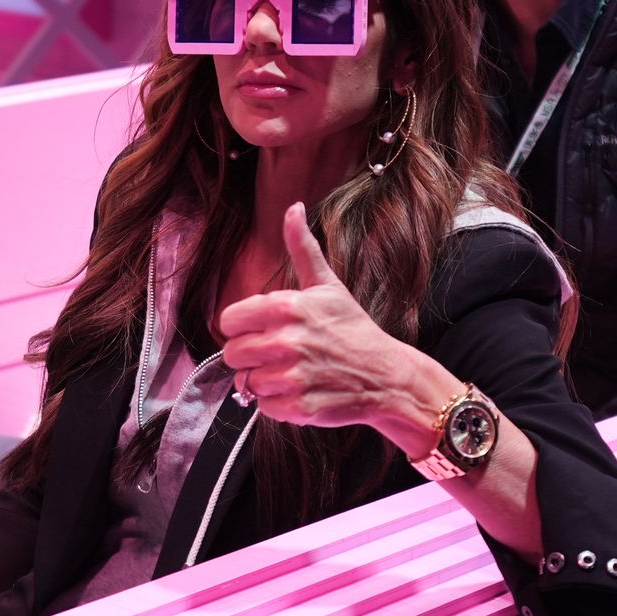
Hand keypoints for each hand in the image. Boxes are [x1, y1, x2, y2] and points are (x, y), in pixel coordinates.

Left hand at [218, 202, 426, 430]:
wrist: (388, 376)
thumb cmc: (353, 330)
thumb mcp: (327, 285)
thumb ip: (302, 248)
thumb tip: (292, 207)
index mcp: (287, 307)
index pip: (229, 320)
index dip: (242, 328)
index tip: (261, 331)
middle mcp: (287, 340)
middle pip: (232, 354)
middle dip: (250, 357)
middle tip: (277, 355)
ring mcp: (294, 375)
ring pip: (247, 383)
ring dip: (264, 382)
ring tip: (292, 373)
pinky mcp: (300, 406)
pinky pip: (264, 408)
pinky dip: (278, 405)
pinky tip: (300, 392)